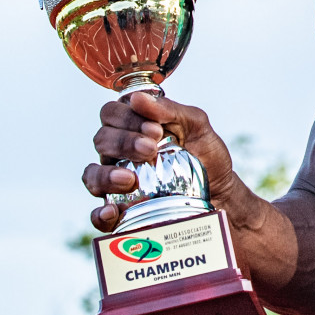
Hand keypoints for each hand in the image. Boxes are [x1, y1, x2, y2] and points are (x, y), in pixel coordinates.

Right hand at [82, 92, 247, 232]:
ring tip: (130, 179)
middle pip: (101, 140)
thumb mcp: (197, 126)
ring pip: (92, 175)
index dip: (126, 118)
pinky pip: (97, 215)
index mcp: (132, 127)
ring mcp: (116, 182)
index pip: (111, 114)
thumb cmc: (206, 153)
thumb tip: (138, 99)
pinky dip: (99, 214)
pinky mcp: (121, 211)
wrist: (222, 191)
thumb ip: (171, 110)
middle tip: (150, 150)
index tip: (155, 130)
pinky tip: (112, 212)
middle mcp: (118, 153)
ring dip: (106, 175)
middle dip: (123, 143)